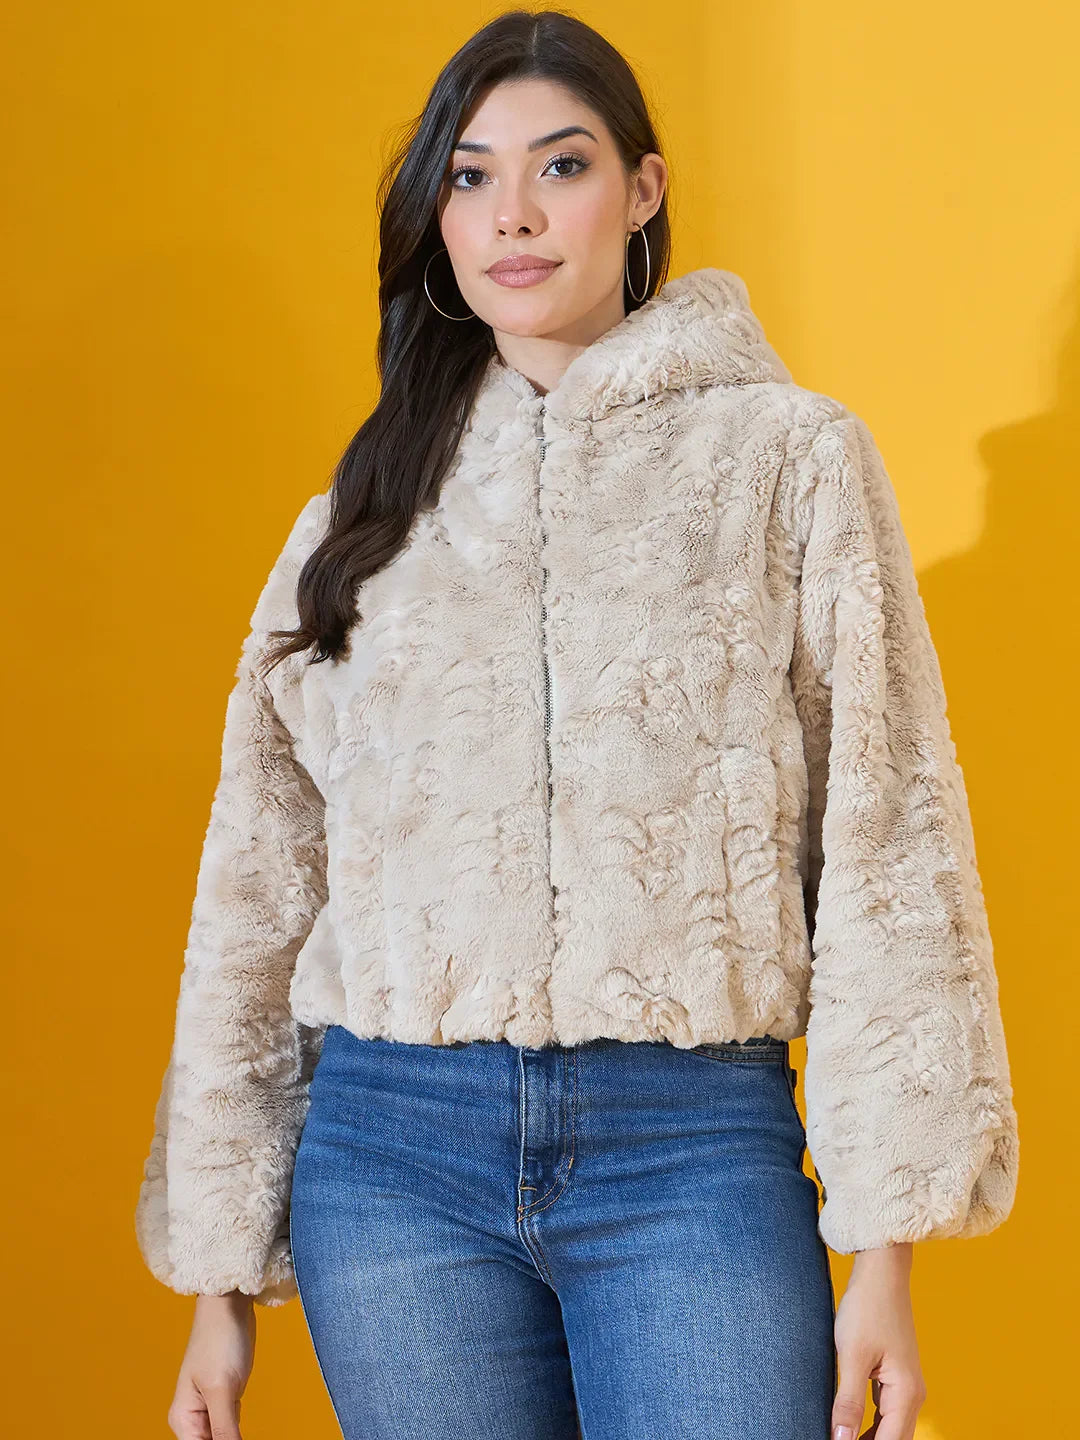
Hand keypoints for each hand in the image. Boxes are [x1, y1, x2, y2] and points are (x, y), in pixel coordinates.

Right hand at [167, 1291, 256, 1438]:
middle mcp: (193, 1417)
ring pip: (222, 1439)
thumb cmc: (219, 1339)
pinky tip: (244, 1429)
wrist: (229, 1304)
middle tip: (240, 1431)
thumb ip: (224, 1429)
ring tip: (240, 1420)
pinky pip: (231, 1427)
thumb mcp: (222, 1389)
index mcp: (183, 1419)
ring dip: (232, 1439)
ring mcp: (210, 1407)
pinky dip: (239, 1432)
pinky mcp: (226, 1397)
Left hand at [830, 1243, 926, 1439]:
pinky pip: (885, 1411)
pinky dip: (869, 1423)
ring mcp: (905, 1385)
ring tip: (839, 1437)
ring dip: (868, 1437)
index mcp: (906, 1394)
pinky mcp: (895, 1375)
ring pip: (889, 1428)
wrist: (881, 1272)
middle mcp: (912, 1394)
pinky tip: (848, 1424)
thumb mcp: (852, 1356)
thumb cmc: (868, 1308)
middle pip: (894, 1439)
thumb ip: (848, 1402)